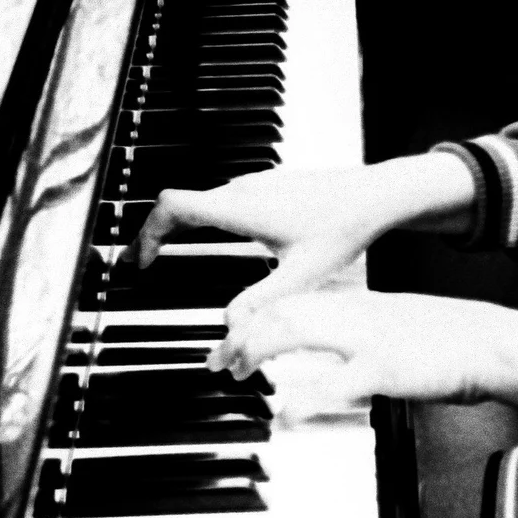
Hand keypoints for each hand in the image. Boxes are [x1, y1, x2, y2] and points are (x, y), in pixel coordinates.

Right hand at [132, 154, 476, 306]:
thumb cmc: (343, 230)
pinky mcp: (269, 185)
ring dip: (178, 227)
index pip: (171, 207)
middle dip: (154, 235)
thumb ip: (260, 306)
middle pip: (179, 205)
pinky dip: (202, 220)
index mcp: (239, 208)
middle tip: (139, 265)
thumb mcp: (299, 277)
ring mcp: (255, 183)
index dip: (147, 233)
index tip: (141, 263)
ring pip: (201, 201)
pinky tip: (211, 241)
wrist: (378, 194)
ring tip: (164, 255)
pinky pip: (222, 200)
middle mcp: (241, 189)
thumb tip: (227, 335)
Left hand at [213, 288, 517, 418]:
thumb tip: (332, 346)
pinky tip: (285, 415)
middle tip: (221, 361)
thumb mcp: (399, 324)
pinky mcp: (388, 370)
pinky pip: (338, 382)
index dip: (255, 317)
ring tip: (238, 373)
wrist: (495, 342)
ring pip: (298, 333)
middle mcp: (358, 314)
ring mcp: (370, 339)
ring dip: (258, 352)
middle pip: (284, 312)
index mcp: (361, 303)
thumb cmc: (453, 340)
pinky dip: (306, 399)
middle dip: (242, 335)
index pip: (294, 300)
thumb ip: (362, 329)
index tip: (231, 338)